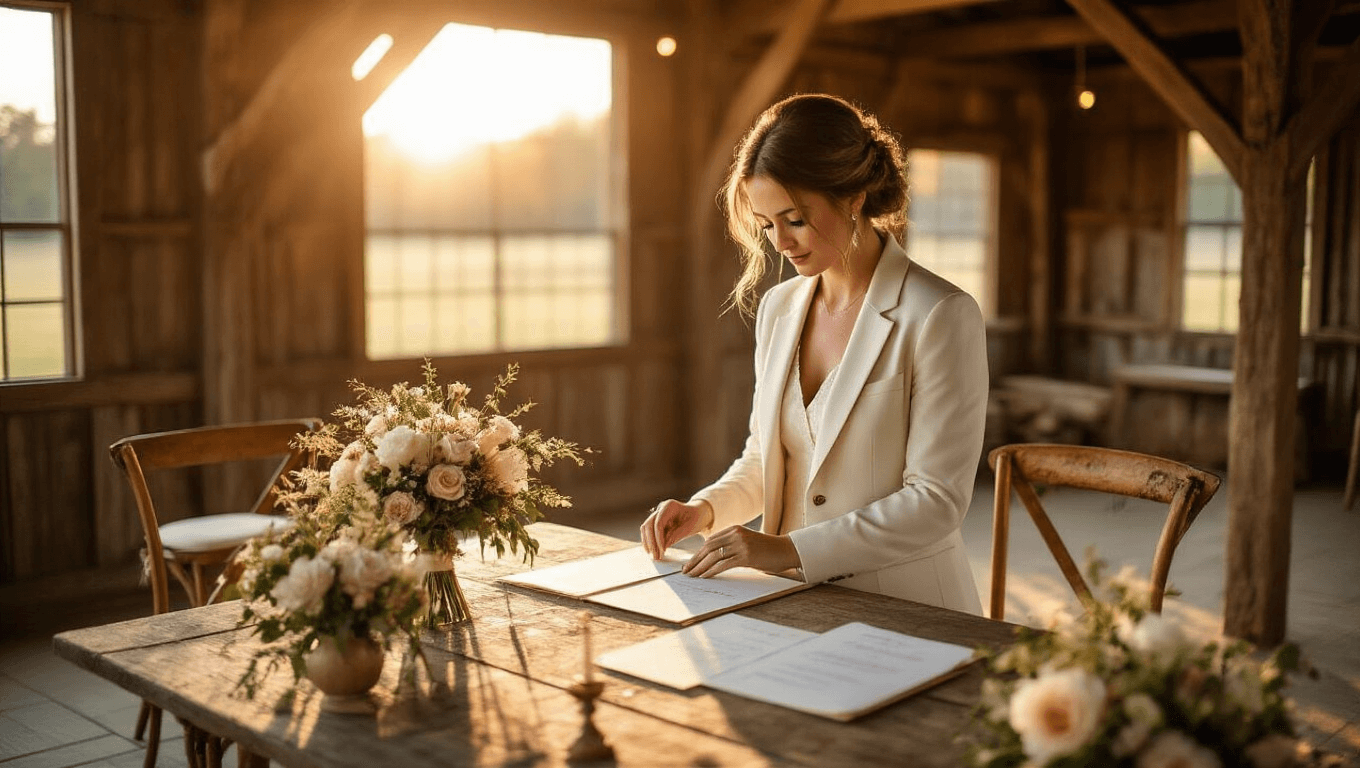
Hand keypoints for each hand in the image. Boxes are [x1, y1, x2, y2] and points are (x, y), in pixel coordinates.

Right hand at [640, 499, 712, 558]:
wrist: (698, 513)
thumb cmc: (696, 518)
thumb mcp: (690, 527)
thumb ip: (676, 536)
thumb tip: (663, 547)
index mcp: (669, 506)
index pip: (658, 523)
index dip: (658, 538)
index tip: (662, 550)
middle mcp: (661, 509)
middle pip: (648, 525)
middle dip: (651, 542)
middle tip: (655, 556)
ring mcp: (657, 515)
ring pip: (646, 529)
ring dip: (648, 543)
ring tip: (654, 556)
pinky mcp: (656, 522)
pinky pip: (649, 532)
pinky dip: (650, 542)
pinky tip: (654, 551)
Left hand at [682, 525, 801, 577]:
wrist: (786, 550)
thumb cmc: (766, 550)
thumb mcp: (747, 543)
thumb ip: (732, 546)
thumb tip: (713, 559)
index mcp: (734, 529)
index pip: (710, 541)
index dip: (698, 553)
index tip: (690, 563)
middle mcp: (736, 534)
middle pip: (708, 547)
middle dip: (695, 560)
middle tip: (685, 571)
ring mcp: (741, 544)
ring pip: (714, 556)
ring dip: (700, 567)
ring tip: (692, 576)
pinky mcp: (746, 556)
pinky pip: (723, 564)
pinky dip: (711, 571)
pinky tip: (705, 577)